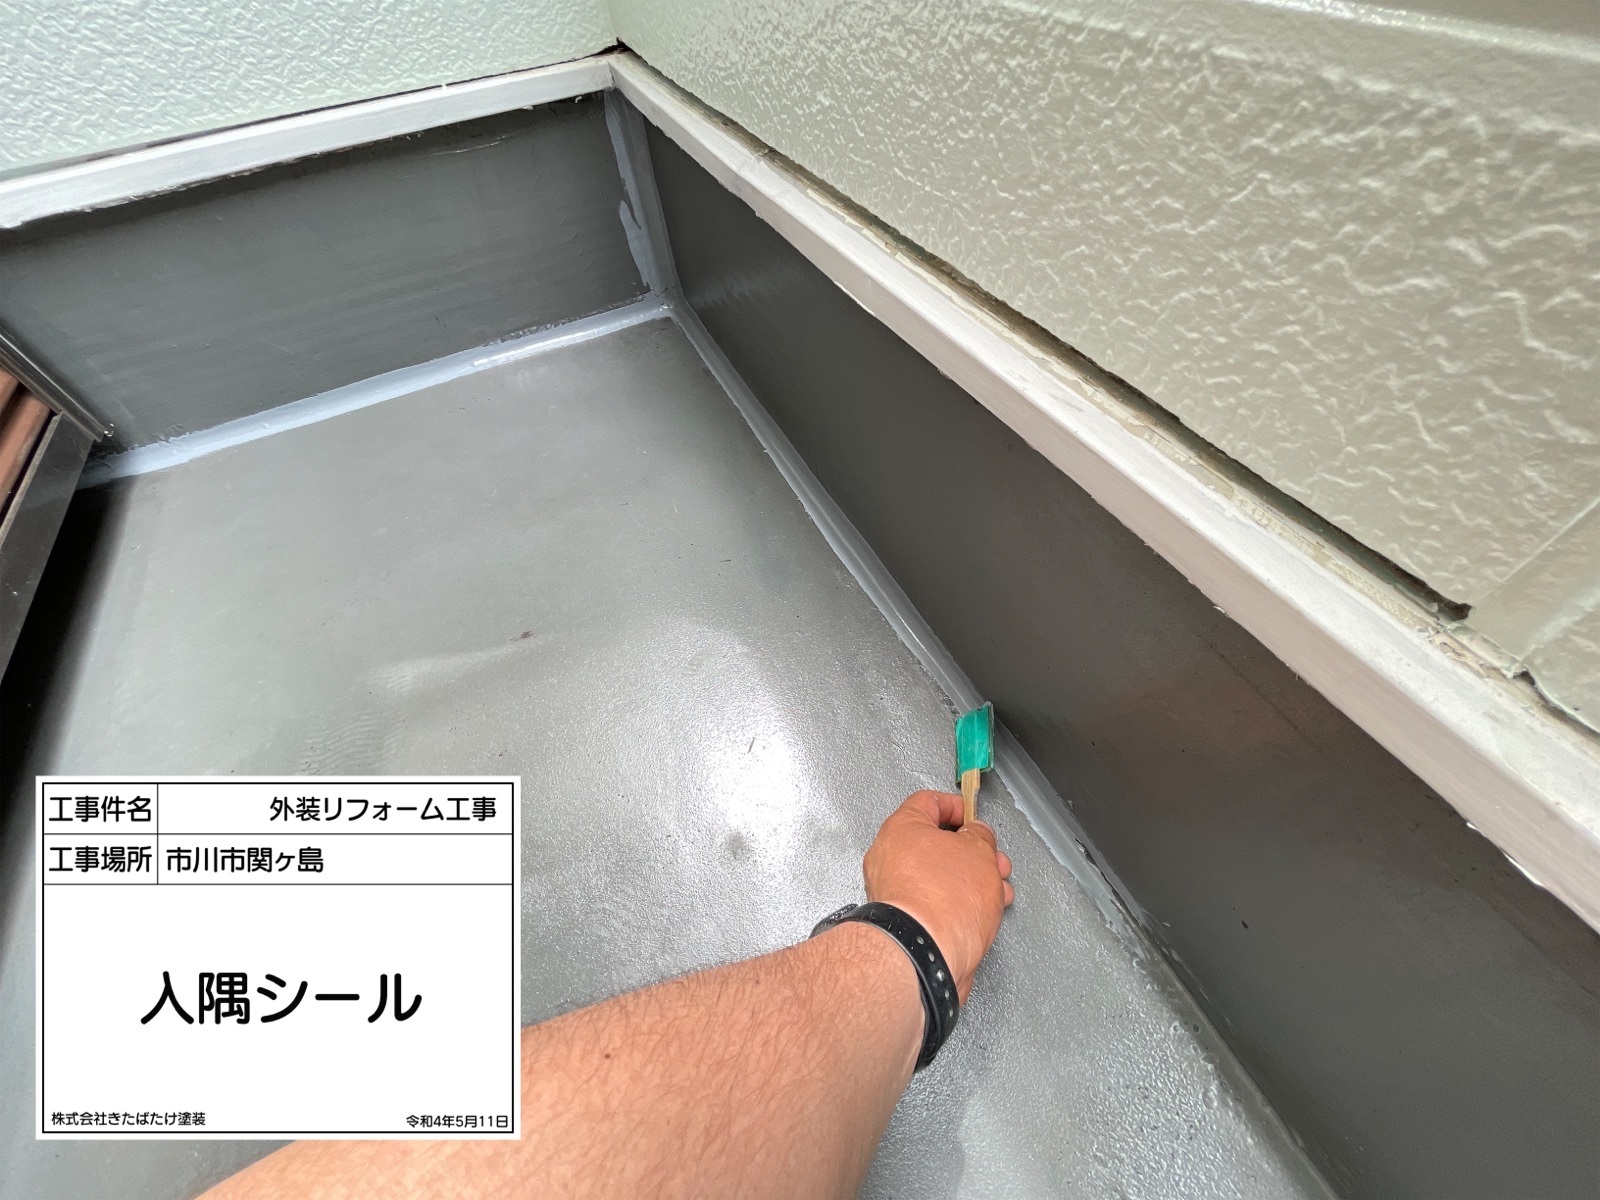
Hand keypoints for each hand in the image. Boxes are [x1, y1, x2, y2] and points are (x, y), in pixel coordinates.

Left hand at [862, 790, 1012, 1001]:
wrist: (928, 954)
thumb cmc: (944, 902)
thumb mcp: (979, 851)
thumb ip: (979, 835)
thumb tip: (977, 834)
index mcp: (901, 828)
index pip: (929, 802)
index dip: (958, 807)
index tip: (974, 817)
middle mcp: (890, 857)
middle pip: (936, 843)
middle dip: (972, 851)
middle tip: (993, 859)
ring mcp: (894, 890)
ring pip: (938, 874)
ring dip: (972, 879)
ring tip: (997, 889)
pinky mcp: (903, 920)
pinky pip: (934, 900)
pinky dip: (959, 902)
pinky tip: (983, 911)